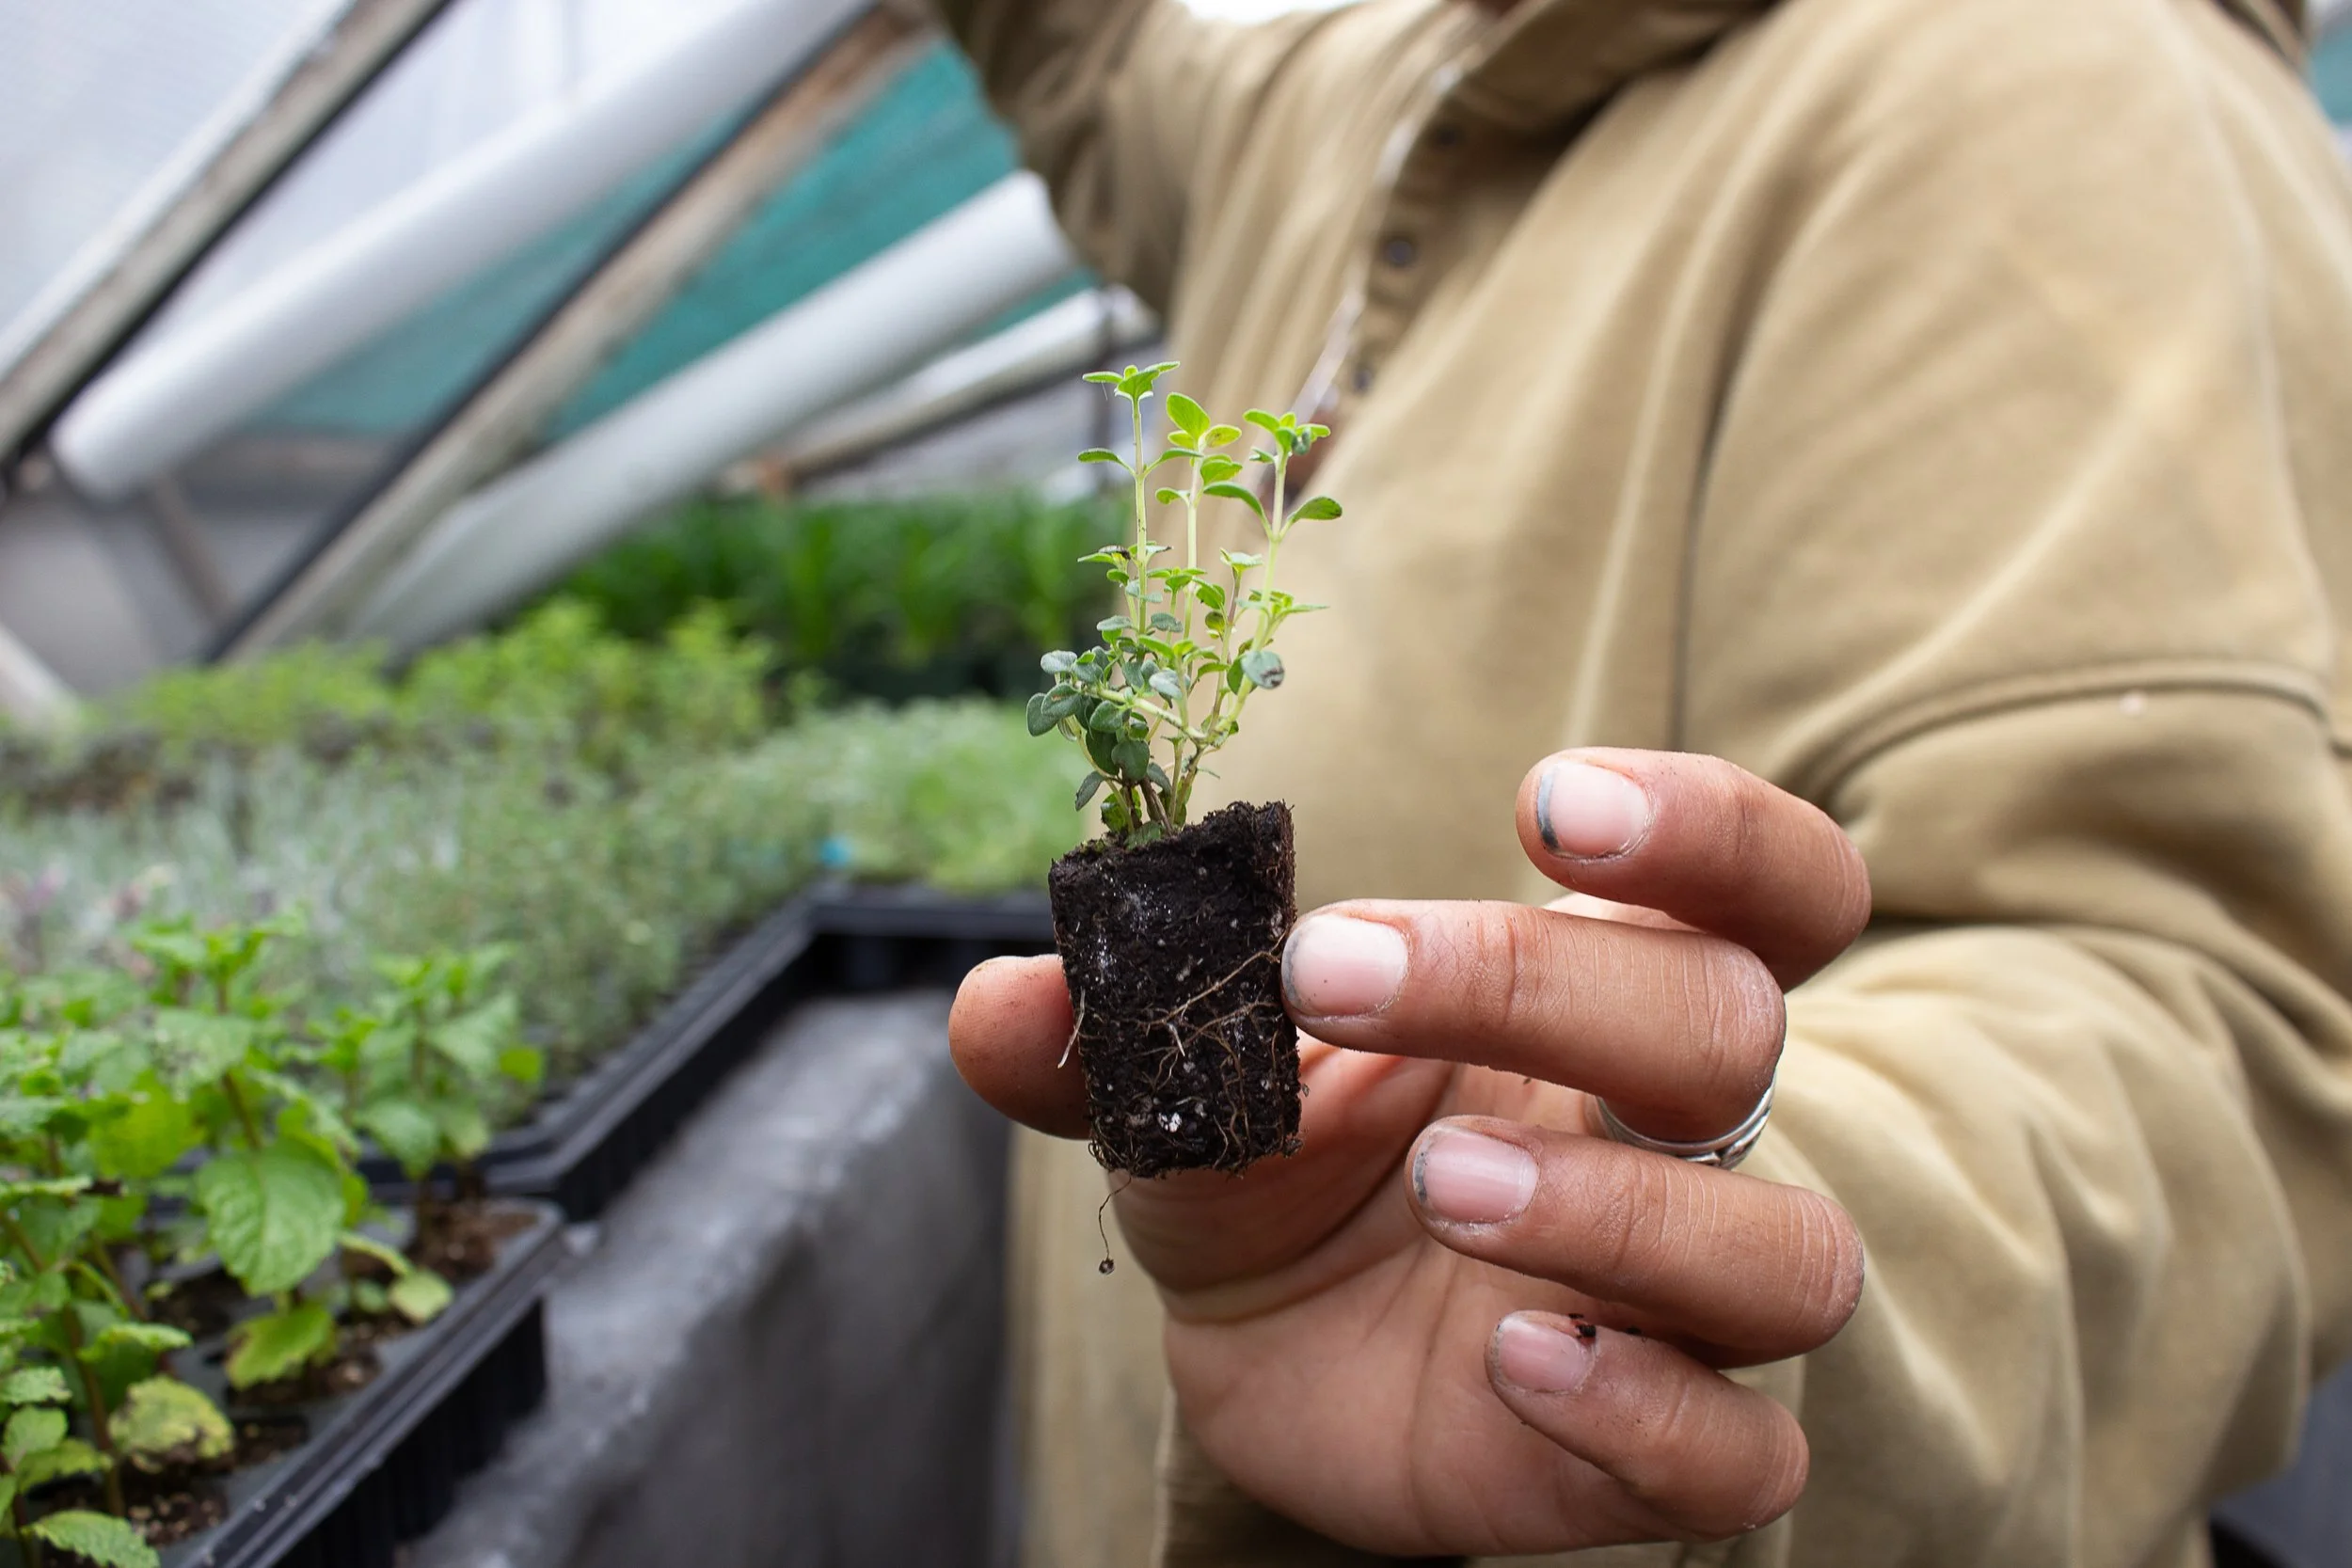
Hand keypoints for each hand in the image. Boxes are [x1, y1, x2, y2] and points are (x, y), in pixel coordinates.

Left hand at [950, 749, 1872, 1555]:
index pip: (1762, 885)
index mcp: (1594, 1000)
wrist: (1271, 1352)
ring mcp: (1679, 1302)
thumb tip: (1007, 1001)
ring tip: (1441, 1184)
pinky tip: (1505, 1363)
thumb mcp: (1180, 1092)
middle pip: (1728, 1027)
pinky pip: (1742, 1456)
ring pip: (1787, 1252)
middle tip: (1332, 977)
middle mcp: (1669, 1134)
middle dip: (1542, 986)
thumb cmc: (1268, 1171)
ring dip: (1618, 1209)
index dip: (1706, 830)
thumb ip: (1105, 1039)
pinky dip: (1645, 1412)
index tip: (1549, 808)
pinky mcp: (1655, 1454)